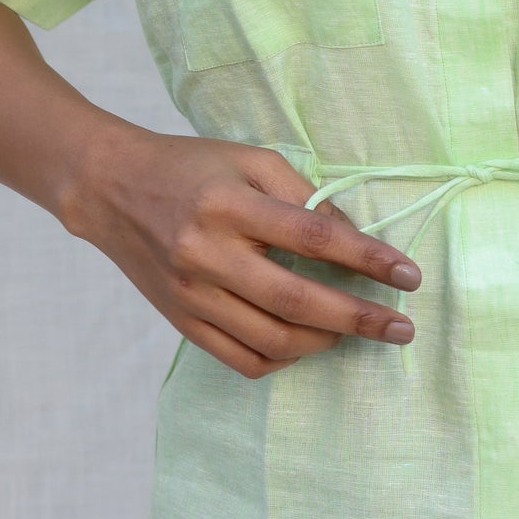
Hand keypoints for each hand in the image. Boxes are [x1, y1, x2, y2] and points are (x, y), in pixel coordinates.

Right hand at [56, 117, 423, 378]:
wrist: (110, 189)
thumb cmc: (189, 166)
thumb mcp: (249, 159)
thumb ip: (303, 196)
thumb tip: (355, 240)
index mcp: (228, 205)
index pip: (313, 238)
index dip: (367, 259)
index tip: (409, 276)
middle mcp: (207, 254)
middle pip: (297, 301)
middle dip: (360, 319)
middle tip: (402, 328)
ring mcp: (191, 295)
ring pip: (273, 339)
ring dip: (326, 342)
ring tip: (355, 331)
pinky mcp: (181, 321)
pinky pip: (241, 359)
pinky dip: (283, 358)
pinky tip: (305, 343)